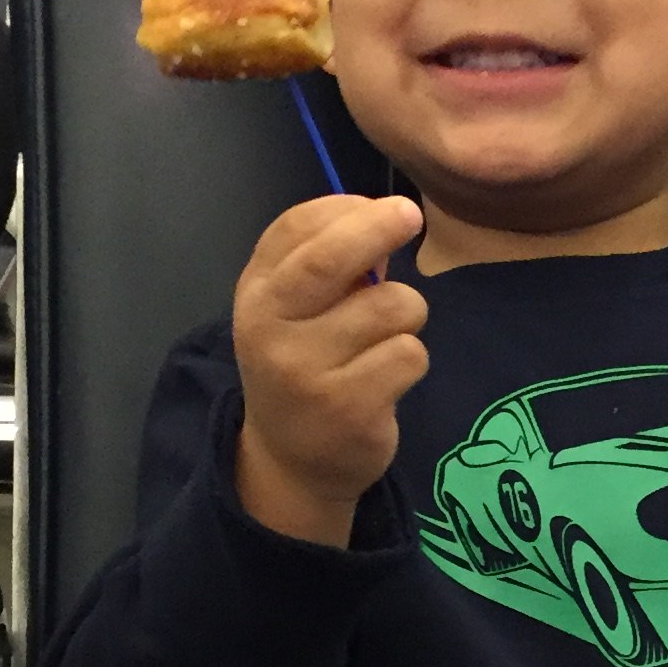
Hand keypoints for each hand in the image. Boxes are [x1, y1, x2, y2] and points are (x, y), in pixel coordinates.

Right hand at [232, 193, 426, 545]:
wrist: (293, 460)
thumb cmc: (306, 365)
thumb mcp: (297, 311)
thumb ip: (332, 266)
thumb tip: (384, 217)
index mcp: (257, 293)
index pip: (295, 229)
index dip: (347, 209)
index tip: (386, 205)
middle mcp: (271, 328)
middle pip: (330, 260)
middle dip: (378, 227)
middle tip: (410, 215)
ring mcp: (306, 371)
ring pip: (390, 308)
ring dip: (406, 316)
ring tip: (384, 340)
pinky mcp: (348, 408)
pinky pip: (409, 354)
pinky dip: (411, 359)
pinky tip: (387, 378)